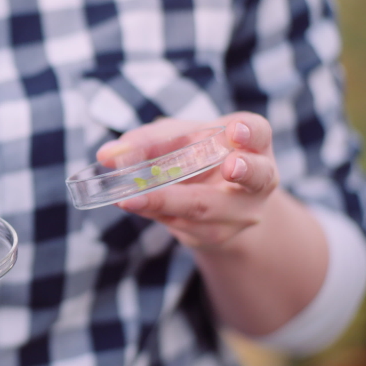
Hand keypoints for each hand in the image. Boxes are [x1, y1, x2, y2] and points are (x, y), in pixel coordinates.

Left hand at [97, 112, 278, 249]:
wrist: (212, 202)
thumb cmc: (197, 156)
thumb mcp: (178, 138)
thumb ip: (147, 141)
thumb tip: (106, 154)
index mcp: (252, 143)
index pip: (258, 132)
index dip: (250, 132)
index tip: (236, 131)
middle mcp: (258, 179)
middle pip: (255, 177)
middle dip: (243, 172)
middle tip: (231, 166)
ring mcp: (240, 212)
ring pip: (205, 208)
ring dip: (165, 201)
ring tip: (131, 197)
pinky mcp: (215, 235)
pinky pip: (183, 225)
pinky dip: (153, 212)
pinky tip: (131, 204)